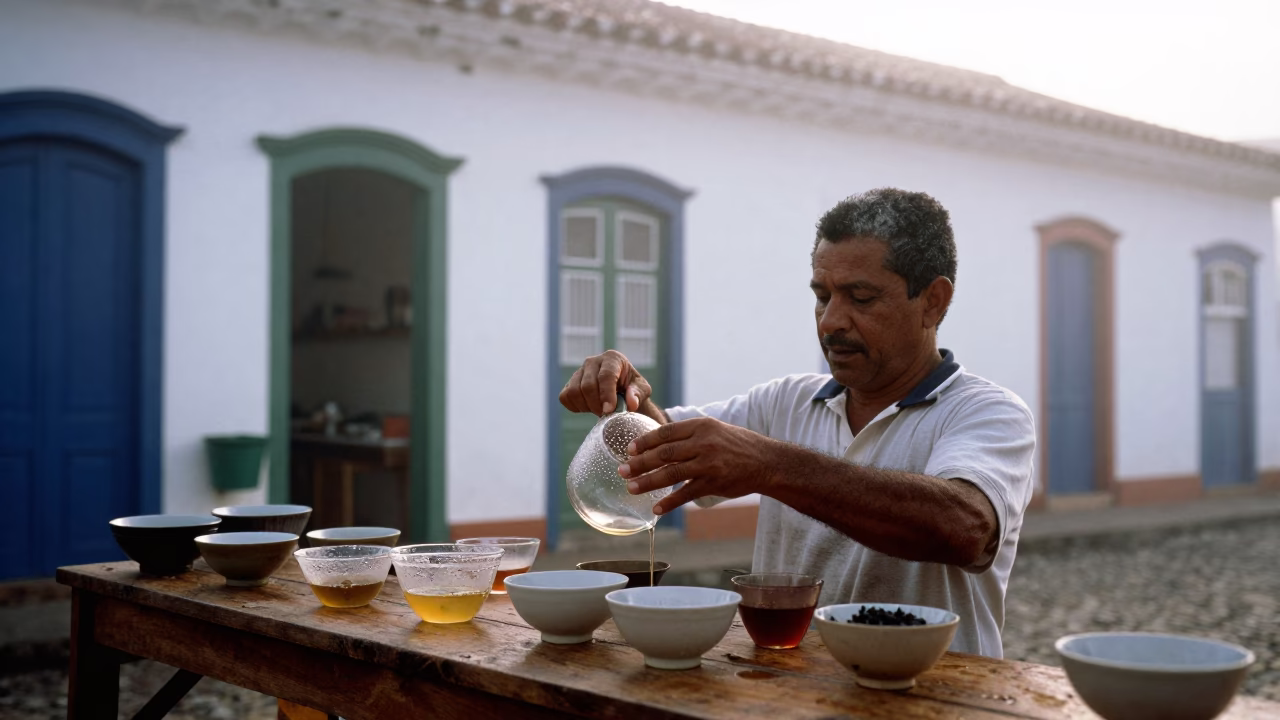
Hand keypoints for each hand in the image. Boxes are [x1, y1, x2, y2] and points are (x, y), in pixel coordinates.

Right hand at [559, 350, 652, 415]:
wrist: (621, 392)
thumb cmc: (632, 389)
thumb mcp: (642, 390)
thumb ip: (638, 394)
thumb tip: (631, 403)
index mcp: (612, 358)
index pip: (606, 375)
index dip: (606, 394)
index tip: (609, 410)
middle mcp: (592, 361)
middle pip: (588, 385)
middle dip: (597, 405)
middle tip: (607, 414)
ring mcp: (578, 371)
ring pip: (574, 392)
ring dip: (587, 407)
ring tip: (599, 410)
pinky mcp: (569, 383)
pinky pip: (565, 397)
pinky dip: (576, 407)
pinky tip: (589, 407)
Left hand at [618, 418, 776, 514]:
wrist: (767, 462)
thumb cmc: (739, 445)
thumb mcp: (715, 430)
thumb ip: (691, 434)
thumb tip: (661, 443)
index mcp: (701, 426)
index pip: (666, 432)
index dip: (645, 441)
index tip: (629, 450)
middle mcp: (703, 442)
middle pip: (664, 453)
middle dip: (640, 463)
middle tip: (622, 470)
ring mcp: (708, 463)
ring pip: (671, 473)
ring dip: (648, 482)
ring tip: (631, 488)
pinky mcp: (714, 482)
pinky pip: (686, 494)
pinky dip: (669, 502)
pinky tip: (656, 509)